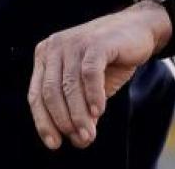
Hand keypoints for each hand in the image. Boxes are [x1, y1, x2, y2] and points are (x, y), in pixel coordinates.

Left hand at [27, 1, 171, 149]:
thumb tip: (79, 140)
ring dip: (79, 115)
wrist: (138, 30)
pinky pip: (90, 73)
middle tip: (81, 140)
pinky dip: (93, 96)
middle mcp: (55, 47)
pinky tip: (99, 112)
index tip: (54, 144)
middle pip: (51, 93)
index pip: (36, 95)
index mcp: (45, 56)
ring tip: (89, 134)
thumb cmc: (110, 61)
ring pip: (70, 86)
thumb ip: (81, 109)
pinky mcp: (96, 42)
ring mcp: (74, 42)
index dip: (43, 122)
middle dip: (64, 121)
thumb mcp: (89, 88)